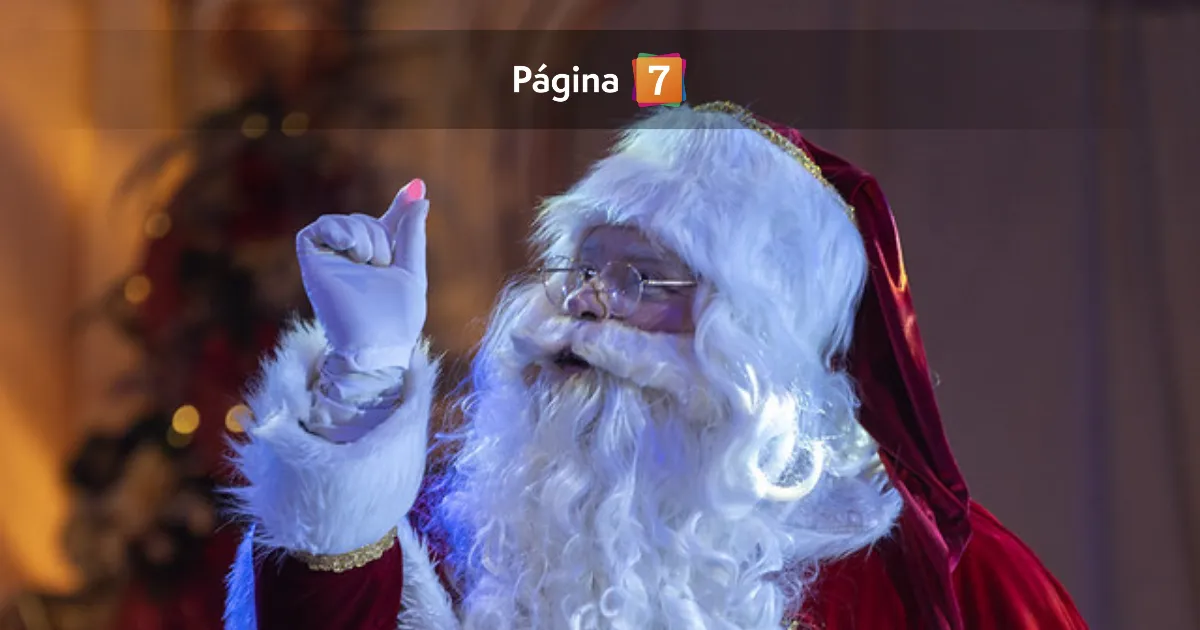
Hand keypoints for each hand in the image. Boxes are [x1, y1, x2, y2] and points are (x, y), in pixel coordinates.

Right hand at [296, 179, 429, 371]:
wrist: (377, 344)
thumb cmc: (397, 317)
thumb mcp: (412, 270)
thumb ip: (412, 233)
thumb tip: (420, 195)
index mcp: (376, 260)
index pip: (384, 223)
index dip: (400, 205)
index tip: (417, 187)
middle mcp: (350, 259)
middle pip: (365, 220)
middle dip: (379, 234)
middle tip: (383, 264)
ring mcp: (330, 260)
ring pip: (345, 222)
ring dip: (363, 235)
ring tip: (369, 264)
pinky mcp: (311, 263)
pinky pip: (317, 229)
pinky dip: (338, 231)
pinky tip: (352, 250)